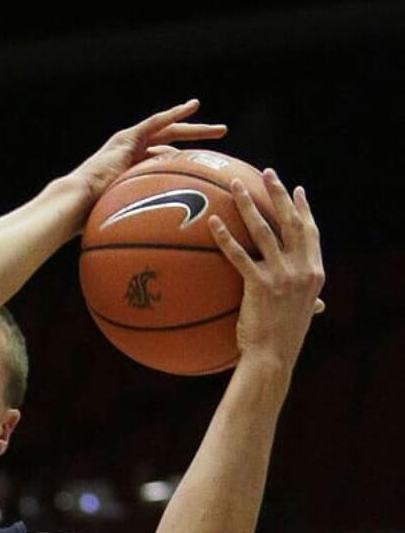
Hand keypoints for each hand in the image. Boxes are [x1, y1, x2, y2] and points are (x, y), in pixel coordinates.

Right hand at [62, 99, 227, 232]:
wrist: (77, 203)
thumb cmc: (94, 218)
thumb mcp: (126, 219)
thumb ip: (141, 224)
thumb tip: (156, 248)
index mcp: (131, 170)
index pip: (162, 159)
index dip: (183, 160)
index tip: (202, 165)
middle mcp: (131, 153)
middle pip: (170, 142)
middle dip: (196, 139)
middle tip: (220, 139)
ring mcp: (128, 143)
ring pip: (168, 129)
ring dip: (195, 128)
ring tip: (219, 130)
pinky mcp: (127, 137)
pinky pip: (156, 123)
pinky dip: (174, 114)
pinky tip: (193, 108)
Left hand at [210, 169, 325, 373]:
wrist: (273, 358)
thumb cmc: (284, 340)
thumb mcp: (302, 315)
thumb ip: (309, 301)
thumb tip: (319, 304)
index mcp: (314, 273)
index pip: (310, 232)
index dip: (303, 209)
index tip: (297, 190)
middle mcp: (302, 270)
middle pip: (290, 222)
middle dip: (278, 194)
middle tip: (267, 173)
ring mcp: (282, 276)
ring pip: (263, 230)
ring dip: (248, 204)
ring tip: (234, 186)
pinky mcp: (259, 285)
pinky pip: (238, 255)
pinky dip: (225, 236)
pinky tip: (213, 222)